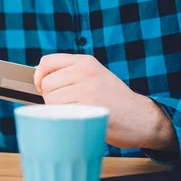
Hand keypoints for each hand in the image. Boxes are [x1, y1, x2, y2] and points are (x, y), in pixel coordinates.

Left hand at [33, 54, 175, 151]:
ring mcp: (88, 89)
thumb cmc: (114, 100)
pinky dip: (64, 118)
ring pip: (51, 99)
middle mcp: (86, 72)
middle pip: (47, 83)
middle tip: (66, 104)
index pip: (47, 61)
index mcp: (85, 62)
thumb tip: (39, 79)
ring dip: (56, 109)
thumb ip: (71, 73)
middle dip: (50, 97)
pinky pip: (61, 112)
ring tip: (75, 111)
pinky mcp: (89, 107)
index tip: (41, 86)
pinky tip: (78, 118)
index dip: (39, 76)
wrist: (141, 117)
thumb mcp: (95, 76)